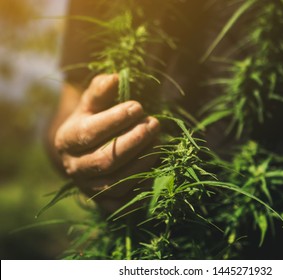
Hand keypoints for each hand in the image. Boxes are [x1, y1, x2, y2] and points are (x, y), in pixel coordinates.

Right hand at [54, 74, 159, 212]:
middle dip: (134, 141)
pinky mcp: (104, 204)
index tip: (139, 107)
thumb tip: (115, 78)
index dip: (116, 119)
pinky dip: (142, 187)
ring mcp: (89, 188)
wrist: (84, 154)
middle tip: (155, 124)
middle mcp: (74, 168)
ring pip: (116, 183)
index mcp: (67, 140)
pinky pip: (124, 201)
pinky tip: (156, 168)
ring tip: (158, 143)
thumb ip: (100, 91)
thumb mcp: (91, 104)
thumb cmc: (92, 122)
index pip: (90, 132)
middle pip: (105, 159)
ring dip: (142, 163)